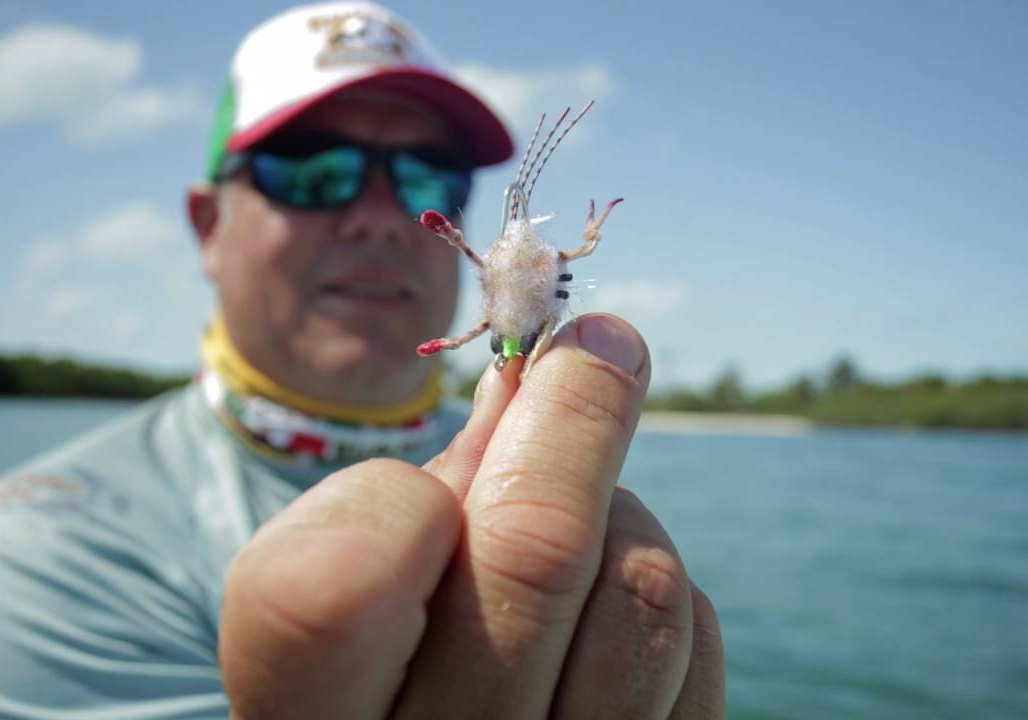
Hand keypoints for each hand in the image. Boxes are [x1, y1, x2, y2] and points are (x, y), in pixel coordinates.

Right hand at [219, 314, 724, 717]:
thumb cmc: (360, 678)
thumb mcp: (331, 599)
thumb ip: (406, 499)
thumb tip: (531, 368)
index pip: (334, 592)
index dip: (396, 499)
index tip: (441, 433)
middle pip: (536, 552)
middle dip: (577, 415)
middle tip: (603, 342)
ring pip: (641, 590)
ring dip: (619, 520)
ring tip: (576, 529)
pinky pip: (696, 644)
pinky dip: (657, 592)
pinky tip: (603, 608)